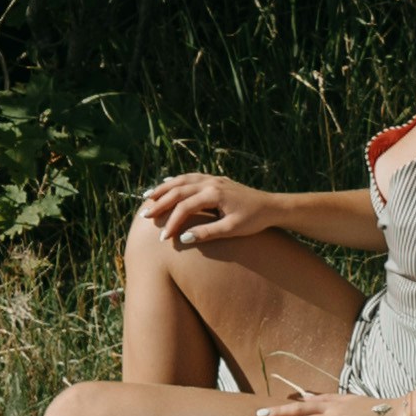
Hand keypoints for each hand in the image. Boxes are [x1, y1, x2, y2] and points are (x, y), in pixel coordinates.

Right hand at [138, 169, 272, 243]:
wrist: (271, 206)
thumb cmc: (254, 220)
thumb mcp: (232, 230)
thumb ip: (207, 233)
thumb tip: (183, 238)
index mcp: (214, 194)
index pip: (185, 207)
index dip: (172, 222)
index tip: (163, 238)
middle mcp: (211, 183)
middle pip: (178, 190)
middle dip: (160, 203)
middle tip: (144, 215)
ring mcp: (213, 179)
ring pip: (182, 180)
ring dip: (164, 188)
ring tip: (148, 197)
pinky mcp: (216, 180)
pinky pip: (191, 177)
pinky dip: (176, 180)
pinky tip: (168, 183)